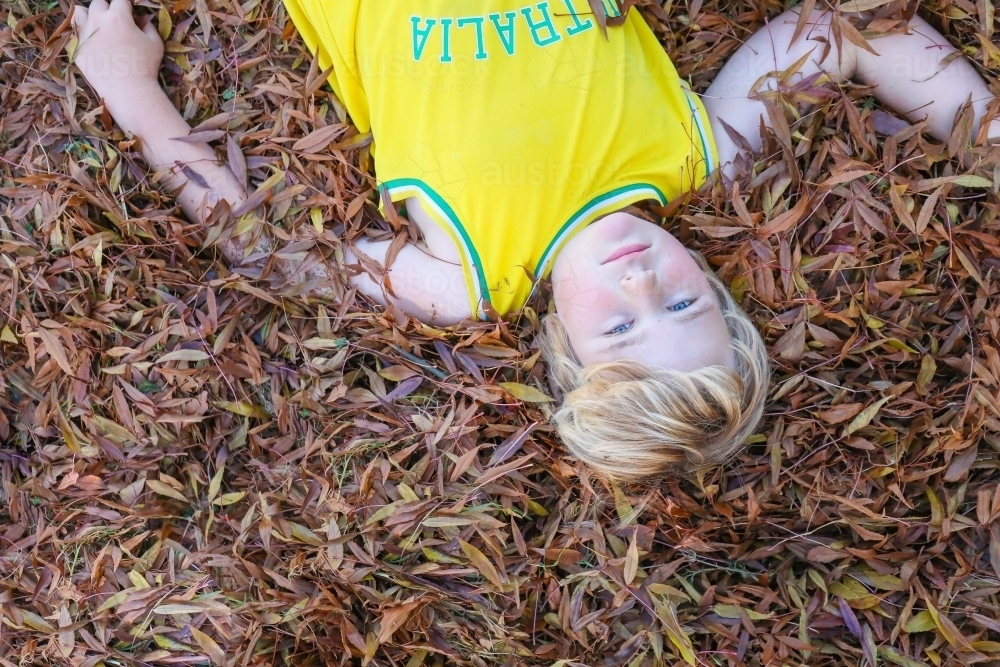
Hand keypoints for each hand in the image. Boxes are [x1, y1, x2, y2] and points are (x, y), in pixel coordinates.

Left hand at [70, 0, 163, 115]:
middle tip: (116, 20)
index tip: (129, 10)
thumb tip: (142, 21)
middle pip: (98, 3)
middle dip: (108, 8)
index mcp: (118, 16)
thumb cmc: (146, 66)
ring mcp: (85, 34)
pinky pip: (77, 35)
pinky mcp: (78, 49)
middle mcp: (98, 20)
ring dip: (89, 14)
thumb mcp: (155, 43)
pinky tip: (94, 43)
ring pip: (80, 12)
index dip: (126, 5)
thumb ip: (148, 27)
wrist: (129, 90)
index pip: (120, 0)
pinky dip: (85, 35)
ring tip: (98, 25)